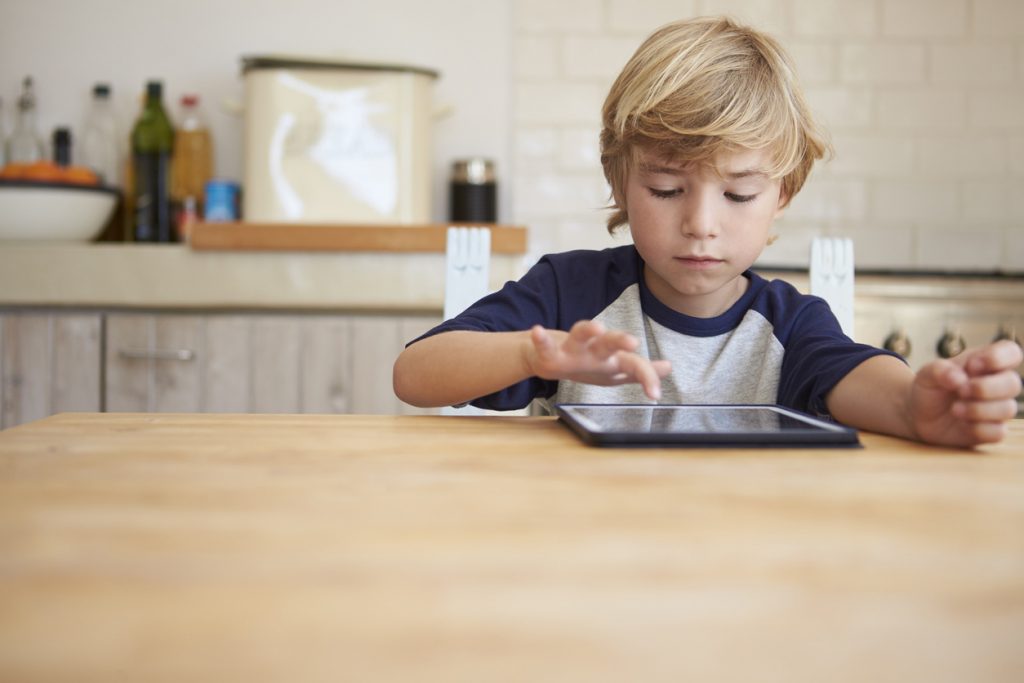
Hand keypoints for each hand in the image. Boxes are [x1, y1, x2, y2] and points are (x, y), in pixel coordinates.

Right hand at [524, 321, 670, 399]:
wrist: (549, 357)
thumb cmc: (586, 363)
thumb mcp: (614, 369)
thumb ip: (639, 369)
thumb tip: (668, 367)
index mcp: (612, 358)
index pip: (634, 364)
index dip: (646, 376)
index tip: (655, 395)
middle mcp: (595, 350)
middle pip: (610, 342)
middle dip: (620, 340)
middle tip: (634, 342)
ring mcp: (572, 349)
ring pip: (580, 334)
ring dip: (587, 329)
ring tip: (596, 327)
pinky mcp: (550, 353)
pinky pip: (545, 345)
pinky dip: (540, 339)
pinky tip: (537, 331)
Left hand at [909, 340, 1022, 445]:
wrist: (918, 416)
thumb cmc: (929, 389)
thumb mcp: (927, 374)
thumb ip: (940, 370)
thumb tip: (959, 378)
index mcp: (985, 364)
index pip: (1010, 352)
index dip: (999, 357)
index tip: (972, 365)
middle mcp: (996, 385)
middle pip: (1013, 383)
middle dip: (985, 388)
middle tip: (961, 390)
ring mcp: (996, 409)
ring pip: (1008, 409)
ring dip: (978, 409)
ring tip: (955, 409)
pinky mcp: (991, 431)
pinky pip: (998, 432)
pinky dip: (978, 429)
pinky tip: (962, 424)